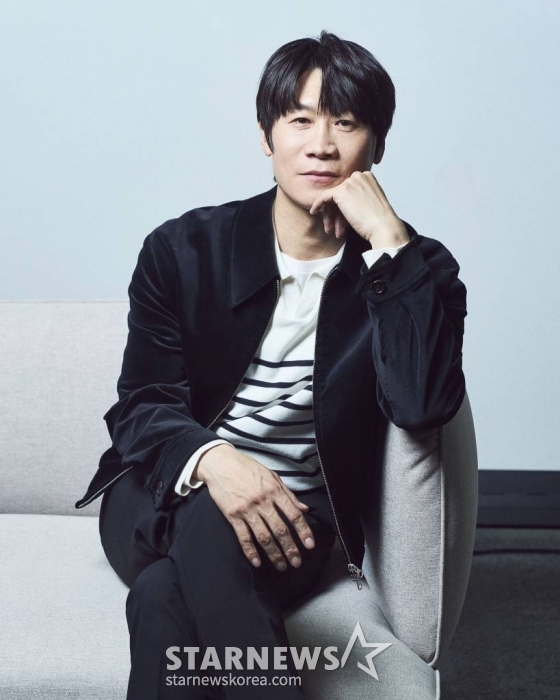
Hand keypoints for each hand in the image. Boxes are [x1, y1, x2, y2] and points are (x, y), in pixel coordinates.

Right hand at [194, 444, 315, 570]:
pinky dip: (250, 551)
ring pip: (263, 536)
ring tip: (281, 566)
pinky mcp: (232, 515)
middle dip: (290, 548)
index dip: (303, 531)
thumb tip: (304, 509)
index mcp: (274, 490)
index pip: (293, 514)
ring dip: (274, 554)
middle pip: (280, 529)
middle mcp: (262, 501)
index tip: (310, 545)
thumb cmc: (247, 468)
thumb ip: (288, 493)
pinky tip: (257, 562)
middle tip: (297, 563)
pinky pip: (243, 537)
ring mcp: (247, 510)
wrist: (220, 463)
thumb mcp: (272, 475)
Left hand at [309, 170, 409, 246]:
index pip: (348, 188)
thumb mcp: (370, 202)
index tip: (340, 218)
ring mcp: (350, 182)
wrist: (383, 227)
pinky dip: (318, 204)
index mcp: (367, 176)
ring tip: (330, 229)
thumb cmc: (379, 220)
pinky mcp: (341, 191)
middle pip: (339, 192)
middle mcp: (359, 175)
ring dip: (329, 214)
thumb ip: (358, 197)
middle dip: (334, 211)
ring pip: (332, 197)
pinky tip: (314, 212)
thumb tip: (343, 202)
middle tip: (332, 226)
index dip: (341, 204)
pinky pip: (324, 197)